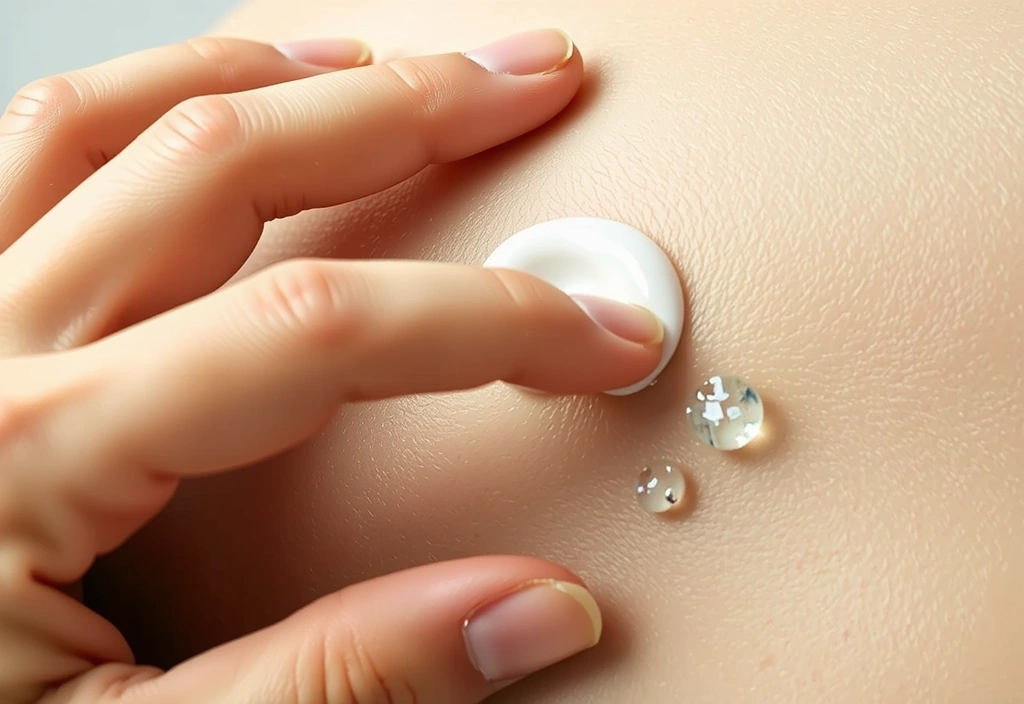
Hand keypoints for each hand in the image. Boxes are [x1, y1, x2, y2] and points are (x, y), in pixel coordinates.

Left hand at [0, 29, 664, 703]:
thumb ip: (346, 679)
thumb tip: (535, 610)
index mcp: (25, 459)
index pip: (317, 336)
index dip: (485, 322)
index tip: (591, 334)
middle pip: (222, 167)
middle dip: (405, 114)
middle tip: (518, 81)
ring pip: (104, 120)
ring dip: (265, 75)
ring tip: (380, 61)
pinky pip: (24, 157)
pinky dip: (136, 105)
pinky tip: (207, 108)